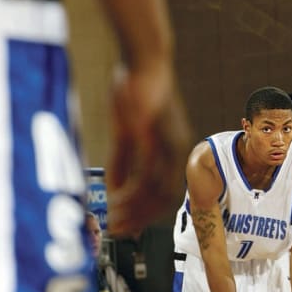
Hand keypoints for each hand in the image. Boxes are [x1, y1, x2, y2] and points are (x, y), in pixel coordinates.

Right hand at [106, 60, 192, 234]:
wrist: (145, 59)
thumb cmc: (135, 91)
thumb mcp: (127, 131)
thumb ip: (123, 162)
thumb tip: (115, 190)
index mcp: (174, 153)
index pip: (166, 194)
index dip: (148, 214)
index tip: (130, 227)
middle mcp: (177, 153)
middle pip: (164, 199)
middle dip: (141, 220)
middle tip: (119, 232)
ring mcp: (168, 146)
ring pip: (155, 191)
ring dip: (133, 210)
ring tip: (113, 222)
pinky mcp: (154, 136)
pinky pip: (145, 173)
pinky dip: (130, 192)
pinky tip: (114, 200)